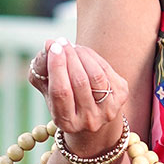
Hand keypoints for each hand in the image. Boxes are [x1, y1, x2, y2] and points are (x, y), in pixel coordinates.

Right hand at [28, 38, 128, 152]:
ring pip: (96, 75)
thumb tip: (49, 45)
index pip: (61, 92)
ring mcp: (108, 110)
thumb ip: (41, 68)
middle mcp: (89, 121)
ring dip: (82, 55)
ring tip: (71, 46)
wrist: (90, 108)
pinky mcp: (121, 96)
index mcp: (67, 123)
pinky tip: (83, 52)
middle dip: (69, 57)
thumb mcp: (47, 86)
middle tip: (60, 41)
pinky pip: (106, 70)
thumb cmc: (63, 94)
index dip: (57, 67)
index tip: (52, 47)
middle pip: (80, 82)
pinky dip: (93, 57)